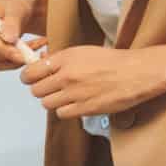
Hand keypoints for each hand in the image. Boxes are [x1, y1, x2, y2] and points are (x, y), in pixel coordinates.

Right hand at [0, 0, 48, 70]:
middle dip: (10, 55)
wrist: (19, 11)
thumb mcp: (18, 9)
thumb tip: (7, 39)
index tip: (20, 54)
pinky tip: (26, 53)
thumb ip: (12, 22)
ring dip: (15, 59)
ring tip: (33, 49)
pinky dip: (13, 62)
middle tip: (31, 54)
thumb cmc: (16, 5)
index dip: (2, 48)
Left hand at [21, 45, 165, 119]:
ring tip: (65, 97)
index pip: (31, 72)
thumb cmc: (112, 61)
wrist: (136, 72)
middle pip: (36, 90)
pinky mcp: (85, 108)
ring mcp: (75, 93)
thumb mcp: (83, 52)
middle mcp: (67, 75)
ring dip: (53, 101)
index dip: (29, 77)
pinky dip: (66, 111)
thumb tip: (40, 63)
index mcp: (65, 58)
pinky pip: (62, 113)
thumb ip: (60, 59)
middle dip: (41, 90)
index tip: (32, 79)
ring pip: (46, 104)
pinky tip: (75, 104)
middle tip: (50, 89)